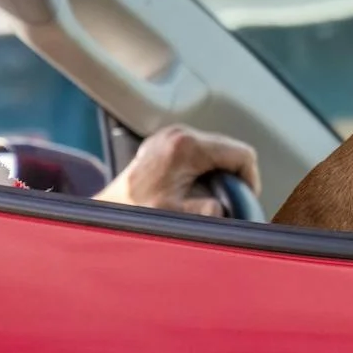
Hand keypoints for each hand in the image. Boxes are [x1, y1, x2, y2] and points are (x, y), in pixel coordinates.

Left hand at [94, 124, 260, 216]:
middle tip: (228, 203)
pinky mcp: (162, 145)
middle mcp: (178, 134)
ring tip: (209, 199)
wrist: (102, 217)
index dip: (250, 180)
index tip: (246, 200)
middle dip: (234, 178)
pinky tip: (193, 192)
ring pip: (215, 152)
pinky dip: (203, 172)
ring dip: (218, 175)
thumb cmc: (134, 217)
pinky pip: (198, 154)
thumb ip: (211, 211)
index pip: (242, 154)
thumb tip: (226, 207)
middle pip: (229, 150)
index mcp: (187, 146)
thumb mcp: (180, 217)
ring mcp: (169, 137)